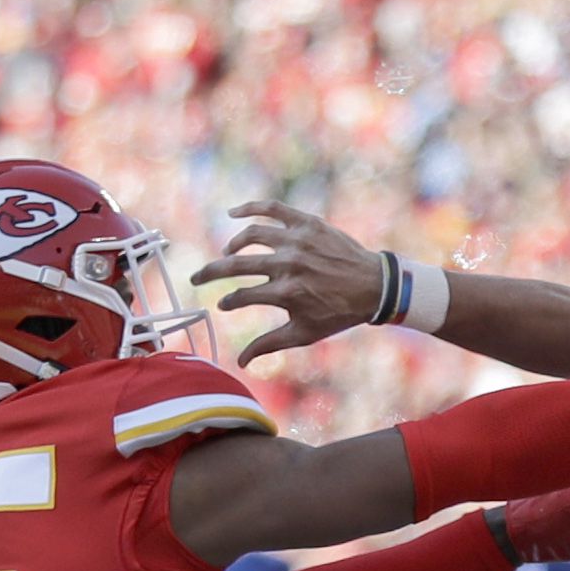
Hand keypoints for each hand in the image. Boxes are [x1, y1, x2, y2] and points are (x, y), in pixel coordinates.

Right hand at [186, 200, 386, 364]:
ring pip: (251, 235)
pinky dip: (250, 209)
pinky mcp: (307, 223)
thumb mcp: (304, 334)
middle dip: (211, 273)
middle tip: (196, 277)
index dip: (228, 302)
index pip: (242, 296)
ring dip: (233, 245)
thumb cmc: (338, 313)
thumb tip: (241, 362)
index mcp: (286, 293)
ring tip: (227, 254)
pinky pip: (272, 209)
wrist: (373, 285)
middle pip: (237, 264)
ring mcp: (297, 240)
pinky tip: (233, 214)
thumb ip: (268, 345)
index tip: (222, 305)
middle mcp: (288, 264)